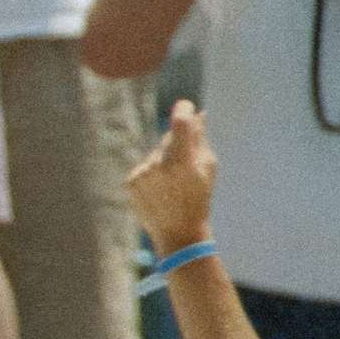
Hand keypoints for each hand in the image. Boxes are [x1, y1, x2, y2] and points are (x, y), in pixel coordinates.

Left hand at [126, 100, 216, 254]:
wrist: (178, 232)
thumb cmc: (199, 199)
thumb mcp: (208, 170)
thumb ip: (201, 140)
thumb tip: (199, 114)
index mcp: (183, 162)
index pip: (180, 123)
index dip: (183, 109)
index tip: (186, 106)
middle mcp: (160, 165)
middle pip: (168, 139)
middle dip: (178, 144)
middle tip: (186, 165)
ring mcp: (143, 173)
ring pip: (155, 153)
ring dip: (164, 161)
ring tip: (173, 184)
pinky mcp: (131, 181)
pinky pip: (144, 166)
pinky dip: (152, 173)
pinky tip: (160, 190)